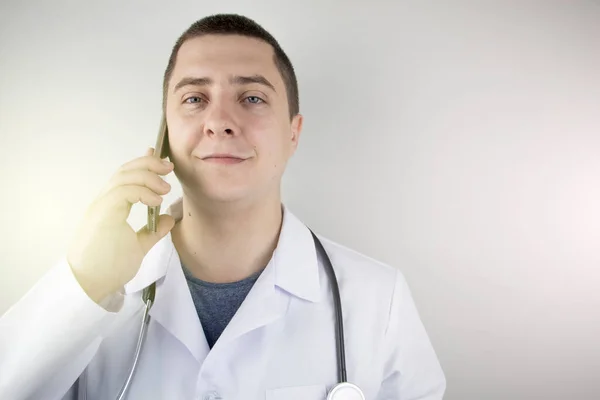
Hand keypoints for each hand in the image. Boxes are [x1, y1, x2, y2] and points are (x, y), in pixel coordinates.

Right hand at [66, 148, 175, 302]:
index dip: (143, 165)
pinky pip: (123, 192)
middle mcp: (104, 202)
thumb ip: (153, 232)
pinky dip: (142, 192)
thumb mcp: (138, 247)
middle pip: (125, 171)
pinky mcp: (102, 214)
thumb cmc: (109, 268)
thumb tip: (169, 219)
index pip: (126, 177)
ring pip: (123, 177)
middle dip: (149, 164)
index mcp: (110, 207)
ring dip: (148, 177)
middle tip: (168, 167)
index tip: (162, 162)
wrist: (89, 285)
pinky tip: (156, 201)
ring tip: (165, 187)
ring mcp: (102, 207)